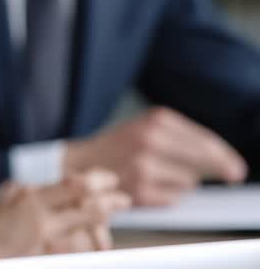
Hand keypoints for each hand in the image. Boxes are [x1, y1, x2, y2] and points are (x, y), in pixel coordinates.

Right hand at [0, 170, 129, 260]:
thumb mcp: (3, 205)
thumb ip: (18, 194)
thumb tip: (25, 186)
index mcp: (30, 197)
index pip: (72, 183)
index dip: (97, 180)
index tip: (110, 180)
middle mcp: (39, 213)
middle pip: (85, 200)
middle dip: (110, 199)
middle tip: (124, 199)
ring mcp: (44, 235)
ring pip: (86, 222)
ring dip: (105, 219)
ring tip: (116, 219)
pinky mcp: (46, 254)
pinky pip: (77, 249)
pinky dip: (92, 247)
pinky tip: (103, 247)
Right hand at [64, 107, 247, 205]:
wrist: (81, 162)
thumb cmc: (119, 146)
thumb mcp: (148, 127)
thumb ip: (183, 139)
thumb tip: (225, 163)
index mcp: (155, 120)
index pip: (204, 140)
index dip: (224, 155)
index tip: (236, 166)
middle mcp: (150, 140)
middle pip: (204, 159)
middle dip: (221, 168)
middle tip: (234, 175)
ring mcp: (144, 166)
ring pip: (189, 181)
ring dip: (182, 182)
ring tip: (159, 174)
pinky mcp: (139, 190)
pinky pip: (173, 198)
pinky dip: (167, 196)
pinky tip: (150, 186)